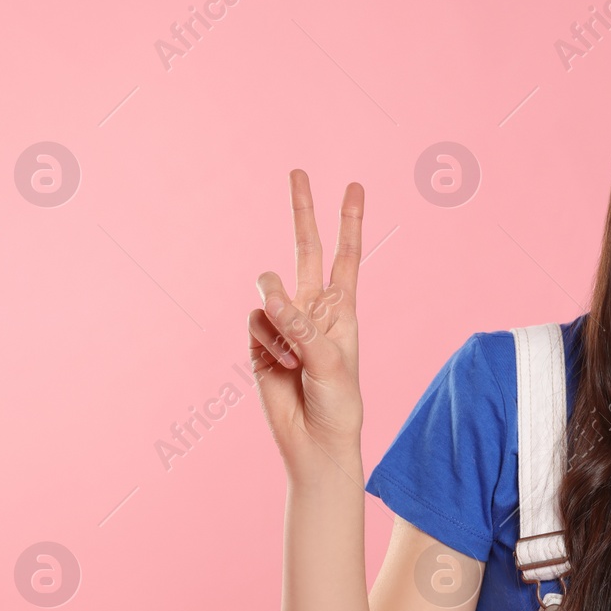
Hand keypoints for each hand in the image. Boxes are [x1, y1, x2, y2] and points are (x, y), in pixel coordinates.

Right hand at [248, 169, 365, 479]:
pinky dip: (267, 343)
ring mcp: (284, 323)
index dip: (349, 221)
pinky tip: (280, 366)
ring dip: (281, 326)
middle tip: (298, 170)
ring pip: (270, 295)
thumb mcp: (329, 362)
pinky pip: (255, 323)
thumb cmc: (337, 403)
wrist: (314, 440)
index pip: (346, 256)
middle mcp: (313, 309)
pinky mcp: (260, 341)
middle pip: (306, 250)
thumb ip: (299, 325)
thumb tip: (267, 290)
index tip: (355, 186)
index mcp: (342, 309)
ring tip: (297, 361)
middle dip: (302, 211)